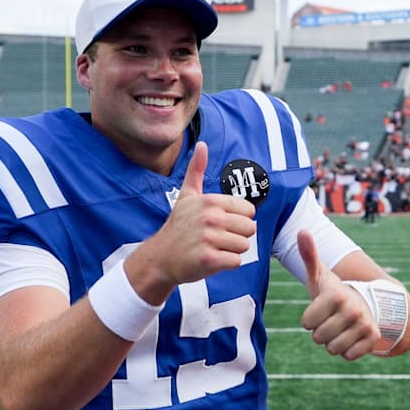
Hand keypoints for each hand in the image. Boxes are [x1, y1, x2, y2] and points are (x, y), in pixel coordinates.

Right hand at [130, 142, 256, 299]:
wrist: (160, 257)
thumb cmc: (178, 226)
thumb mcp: (187, 196)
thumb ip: (196, 170)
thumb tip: (202, 144)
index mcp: (210, 201)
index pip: (249, 211)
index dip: (237, 219)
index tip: (219, 223)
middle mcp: (210, 218)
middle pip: (249, 229)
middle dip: (236, 236)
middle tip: (216, 238)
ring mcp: (209, 239)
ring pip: (244, 246)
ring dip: (231, 251)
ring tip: (212, 248)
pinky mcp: (209, 259)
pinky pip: (236, 262)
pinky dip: (226, 264)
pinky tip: (211, 260)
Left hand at [297, 229, 378, 359]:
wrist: (364, 303)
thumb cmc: (333, 292)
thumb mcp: (319, 275)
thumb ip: (309, 255)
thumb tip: (302, 231)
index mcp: (336, 294)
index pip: (306, 323)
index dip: (309, 319)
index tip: (320, 308)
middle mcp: (353, 308)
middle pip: (318, 338)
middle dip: (320, 331)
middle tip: (331, 319)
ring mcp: (365, 324)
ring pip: (332, 349)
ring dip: (332, 342)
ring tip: (340, 327)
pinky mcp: (373, 339)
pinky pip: (348, 356)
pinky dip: (347, 350)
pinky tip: (351, 336)